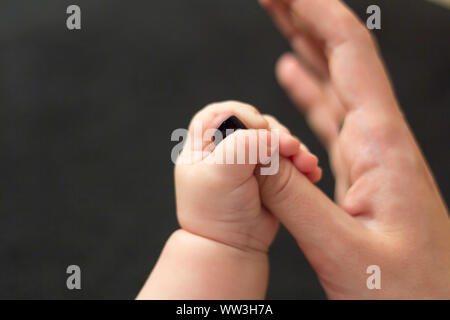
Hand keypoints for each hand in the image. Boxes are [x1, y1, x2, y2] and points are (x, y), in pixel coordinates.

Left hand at [176, 101, 319, 252]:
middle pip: (253, 124)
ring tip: (306, 164)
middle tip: (290, 149)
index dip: (241, 115)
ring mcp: (248, 161)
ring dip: (294, 148)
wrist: (233, 247)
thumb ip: (243, 146)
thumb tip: (271, 136)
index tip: (258, 129)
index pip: (220, 113)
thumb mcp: (222, 173)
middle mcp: (225, 149)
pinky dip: (300, 162)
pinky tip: (310, 171)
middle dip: (276, 133)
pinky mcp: (268, 173)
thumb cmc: (216, 213)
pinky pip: (287, 158)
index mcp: (203, 145)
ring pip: (274, 139)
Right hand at [259, 0, 449, 298]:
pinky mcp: (359, 171)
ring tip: (280, 18)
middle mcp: (378, 141)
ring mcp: (369, 154)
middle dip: (305, 17)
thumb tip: (251, 150)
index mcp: (382, 146)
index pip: (349, 56)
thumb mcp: (343, 249)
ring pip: (333, 83)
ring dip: (305, 46)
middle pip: (340, 58)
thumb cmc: (409, 291)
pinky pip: (329, 117)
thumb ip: (292, 197)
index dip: (317, 13)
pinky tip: (292, 76)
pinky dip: (308, 89)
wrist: (436, 309)